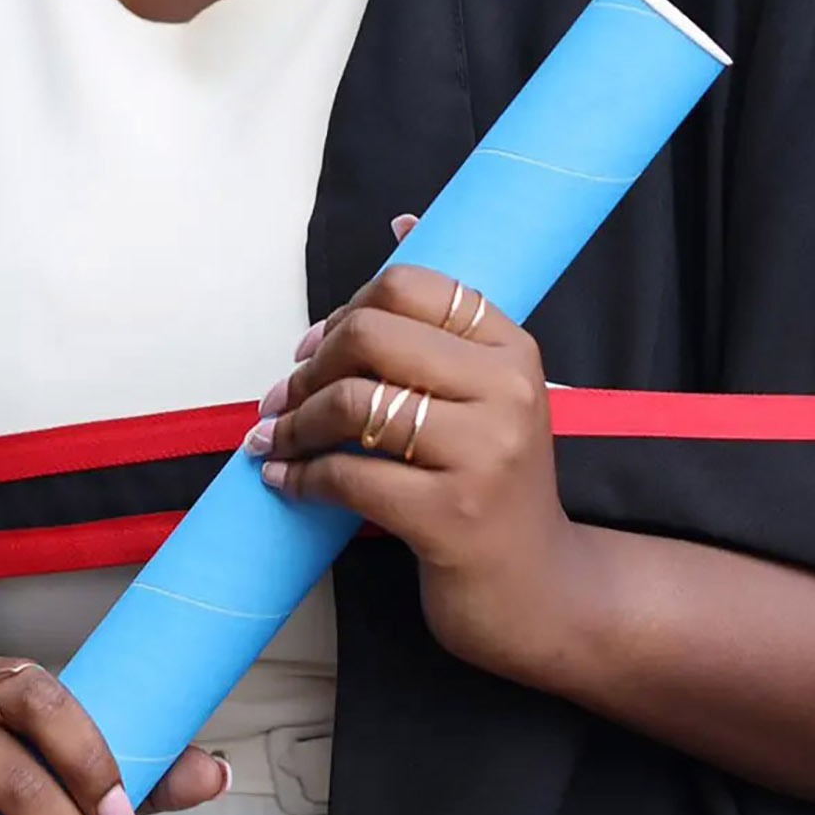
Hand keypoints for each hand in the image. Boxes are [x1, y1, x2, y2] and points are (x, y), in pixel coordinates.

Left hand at [250, 263, 578, 682]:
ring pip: (353, 402)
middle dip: (309, 367)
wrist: (539, 591)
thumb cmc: (496, 486)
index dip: (346, 309)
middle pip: (372, 333)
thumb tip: (402, 223)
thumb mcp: (487, 394)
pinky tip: (286, 482)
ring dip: (294, 423)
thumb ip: (444, 320)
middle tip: (281, 398)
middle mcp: (506, 391)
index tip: (313, 347)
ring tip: (274, 441)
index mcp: (512, 349)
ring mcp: (484, 453)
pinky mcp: (452, 515)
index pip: (413, 284)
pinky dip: (301, 477)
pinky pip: (348, 476)